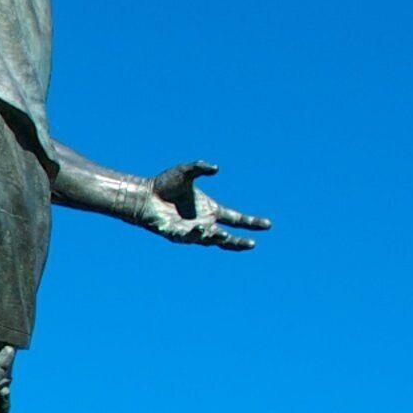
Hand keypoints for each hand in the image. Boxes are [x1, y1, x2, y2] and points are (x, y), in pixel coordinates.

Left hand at [138, 160, 269, 248]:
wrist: (144, 195)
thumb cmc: (164, 184)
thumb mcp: (186, 172)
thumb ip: (200, 168)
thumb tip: (216, 168)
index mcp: (211, 210)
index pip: (237, 219)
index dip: (252, 223)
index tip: (268, 225)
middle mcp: (204, 223)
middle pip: (227, 237)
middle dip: (239, 242)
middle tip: (252, 244)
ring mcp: (192, 231)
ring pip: (209, 240)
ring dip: (217, 238)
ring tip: (224, 235)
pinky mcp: (177, 235)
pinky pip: (190, 237)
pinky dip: (198, 235)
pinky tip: (203, 229)